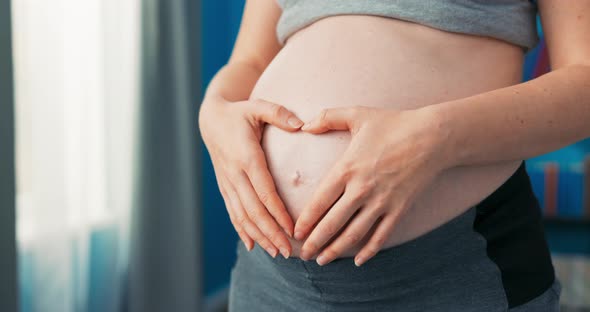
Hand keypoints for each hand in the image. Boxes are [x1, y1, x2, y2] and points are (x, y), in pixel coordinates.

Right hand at [199, 97, 303, 257]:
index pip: (264, 191)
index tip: (292, 229)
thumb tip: (302, 124)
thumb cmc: (240, 113)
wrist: (210, 119)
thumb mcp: (258, 107)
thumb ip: (279, 114)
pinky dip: (242, 231)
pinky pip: (233, 213)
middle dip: (271, 233)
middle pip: (253, 210)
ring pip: (242, 216)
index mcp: (246, 157)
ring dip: (259, 237)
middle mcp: (235, 174)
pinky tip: (253, 246)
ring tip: (277, 253)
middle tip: (288, 251)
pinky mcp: (225, 187)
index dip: (277, 212)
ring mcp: (228, 183)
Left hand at [294, 106, 448, 265]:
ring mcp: (382, 202)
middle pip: (332, 223)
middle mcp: (362, 189)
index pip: (320, 202)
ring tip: (323, 260)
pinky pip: (381, 236)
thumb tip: (303, 126)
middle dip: (315, 242)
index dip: (306, 220)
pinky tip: (358, 261)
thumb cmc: (393, 124)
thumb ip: (327, 118)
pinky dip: (369, 251)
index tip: (295, 232)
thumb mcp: (357, 114)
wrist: (432, 137)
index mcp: (347, 168)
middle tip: (303, 254)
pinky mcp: (399, 209)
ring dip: (336, 250)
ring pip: (354, 234)